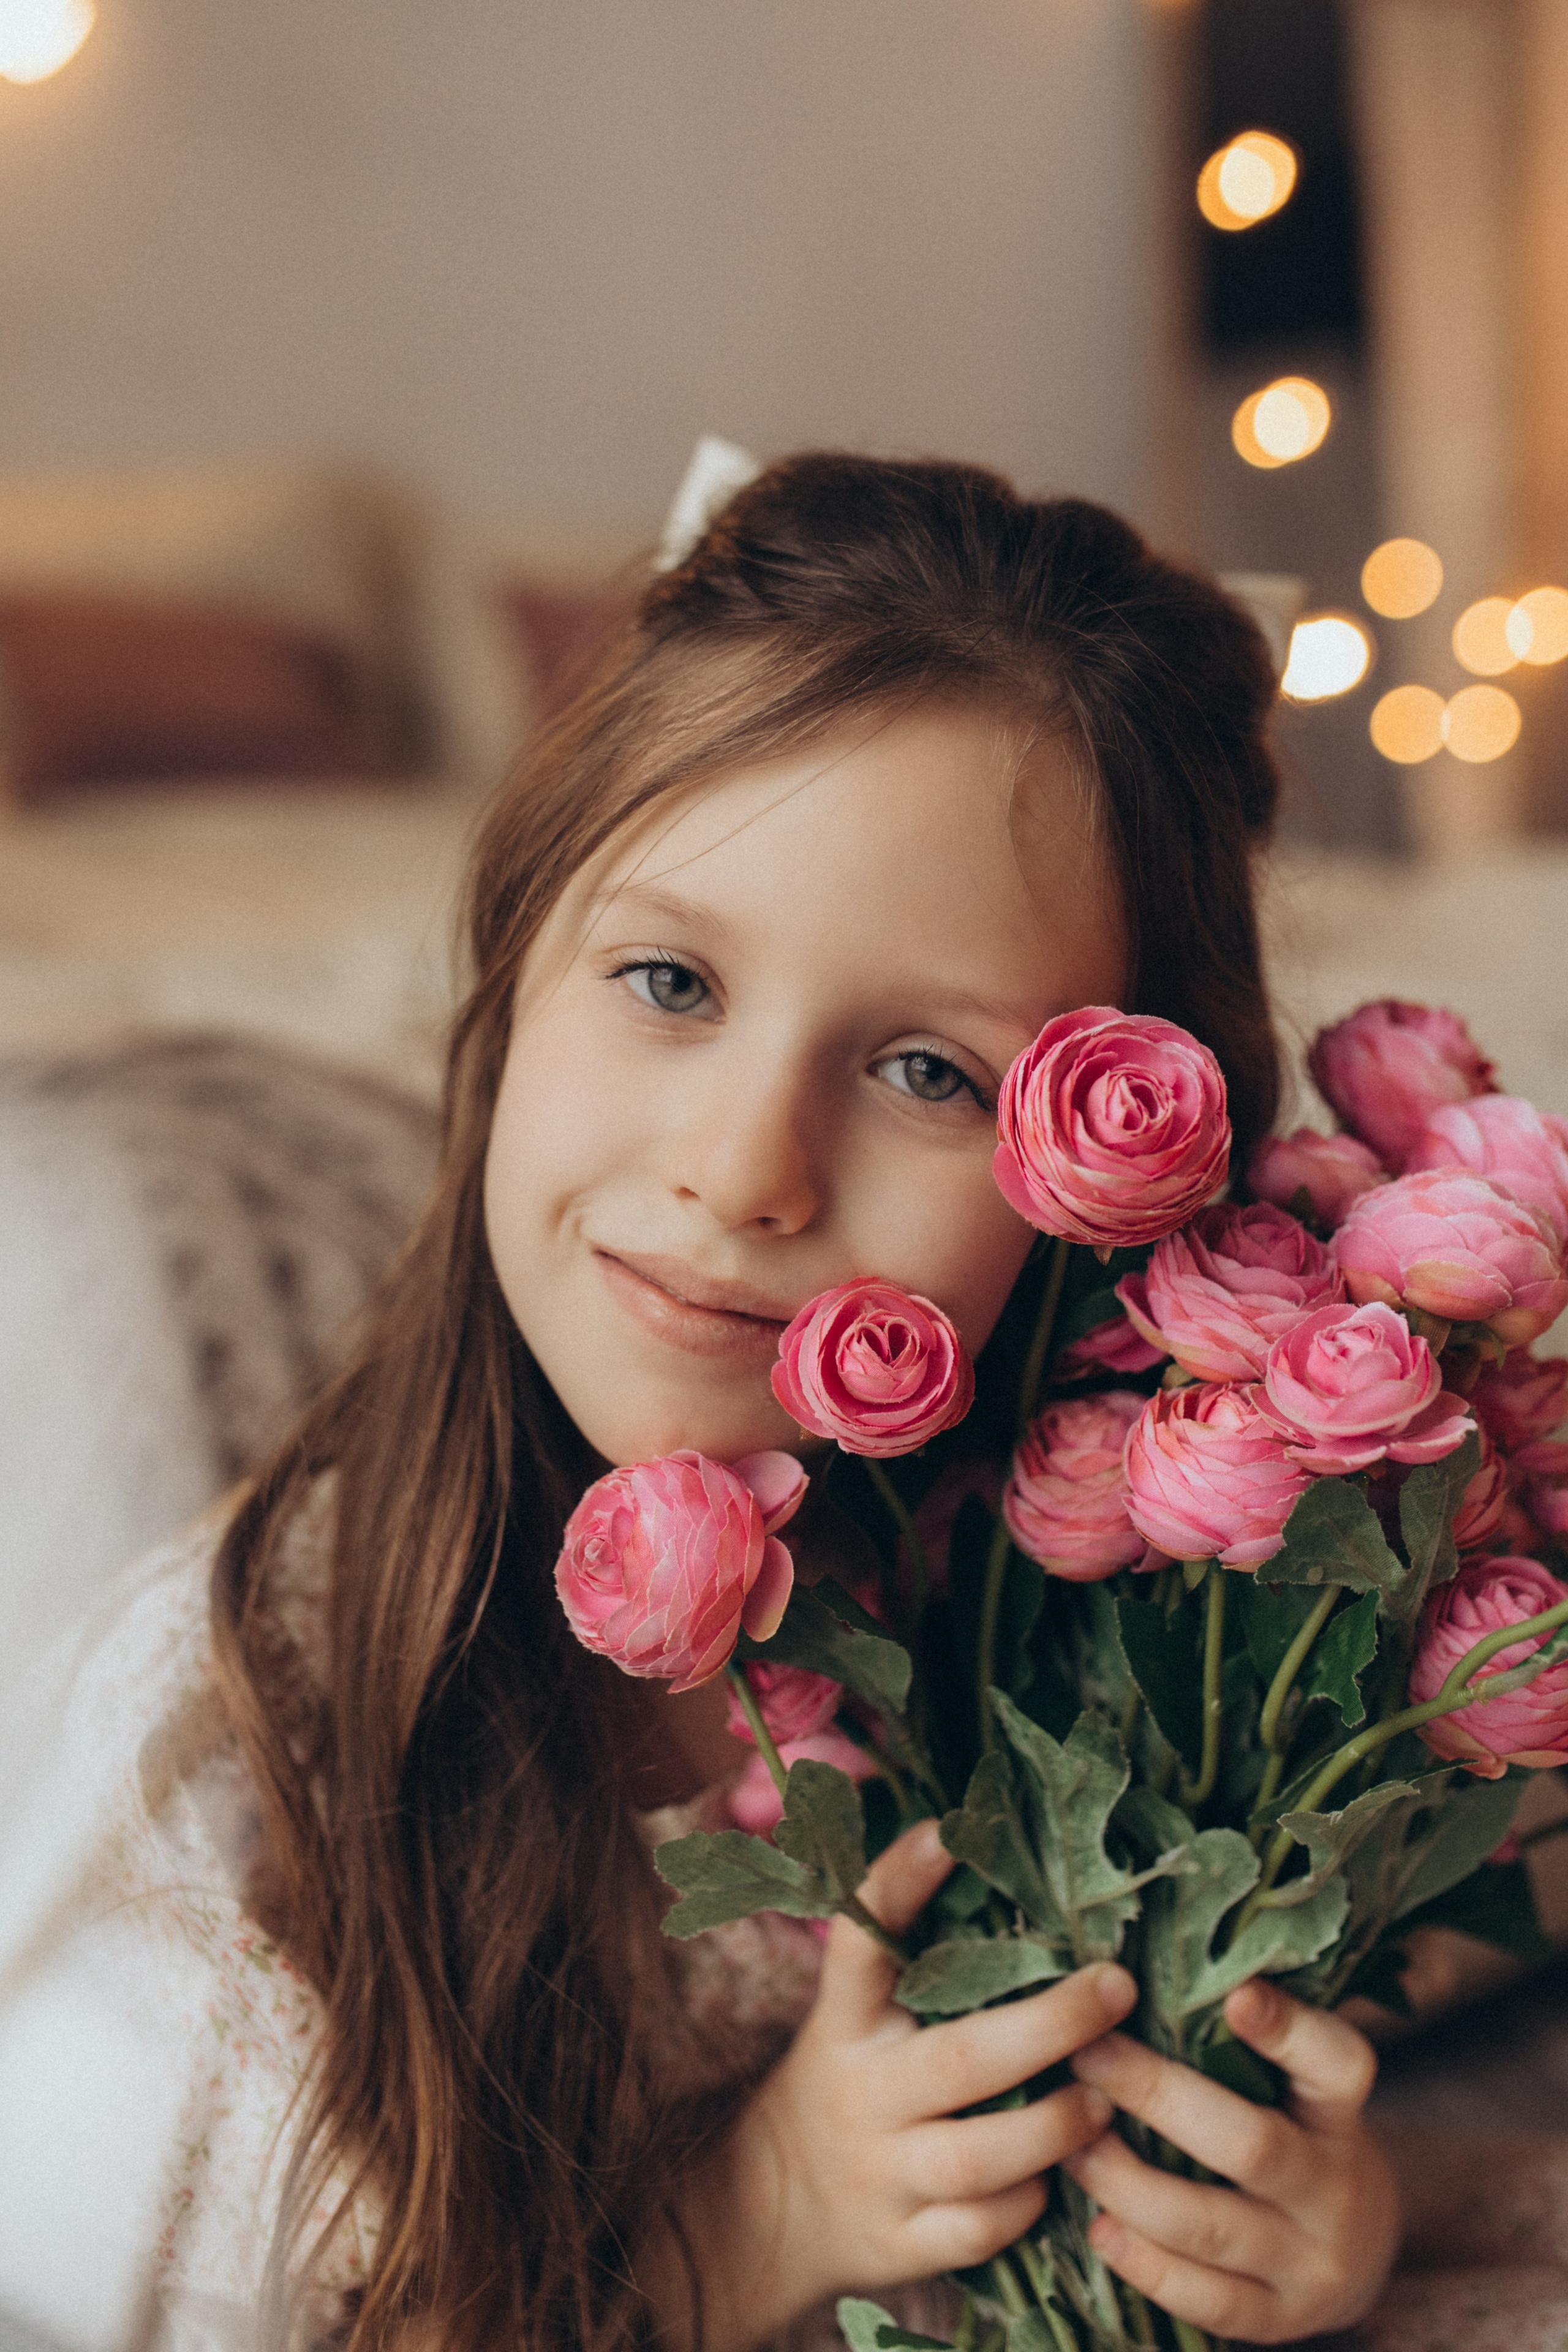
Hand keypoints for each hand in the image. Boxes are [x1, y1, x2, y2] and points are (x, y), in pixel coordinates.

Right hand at [687, 1819, 1137, 2348]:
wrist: (771, 2208)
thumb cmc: (848, 2080)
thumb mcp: (855, 2011)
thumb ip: (905, 1948)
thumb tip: (972, 1842)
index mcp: (844, 2021)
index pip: (858, 1944)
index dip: (898, 1885)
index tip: (949, 1832)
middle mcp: (860, 2093)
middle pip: (958, 2059)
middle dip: (1050, 2023)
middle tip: (1116, 1987)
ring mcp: (879, 2174)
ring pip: (978, 2157)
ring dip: (1056, 2126)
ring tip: (1107, 2098)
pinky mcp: (900, 2244)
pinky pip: (978, 2230)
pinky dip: (1025, 2205)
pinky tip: (1058, 2176)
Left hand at [1063, 1978, 1397, 2344]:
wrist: (1355, 2248)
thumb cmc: (1295, 2132)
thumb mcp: (1297, 2084)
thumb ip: (1241, 2042)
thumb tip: (1134, 1973)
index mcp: (1340, 2112)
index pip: (1337, 2064)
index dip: (1290, 2031)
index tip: (1235, 1994)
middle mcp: (1334, 2187)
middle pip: (1249, 2144)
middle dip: (1157, 2097)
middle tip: (1086, 2055)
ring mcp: (1309, 2262)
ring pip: (1211, 2227)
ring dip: (1129, 2183)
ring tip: (1070, 2142)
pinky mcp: (1279, 2318)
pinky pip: (1207, 2299)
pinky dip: (1145, 2263)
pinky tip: (1097, 2226)